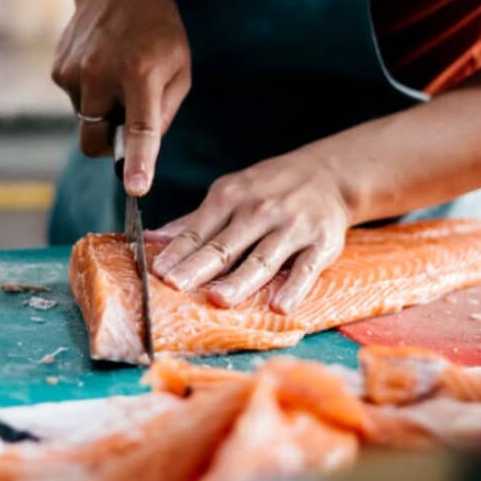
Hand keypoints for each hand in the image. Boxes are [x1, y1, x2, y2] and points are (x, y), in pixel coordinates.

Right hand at [51, 0, 190, 194]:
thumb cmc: (157, 28)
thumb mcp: (179, 67)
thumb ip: (164, 112)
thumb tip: (142, 148)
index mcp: (141, 74)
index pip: (140, 129)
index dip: (138, 163)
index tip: (135, 188)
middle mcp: (101, 74)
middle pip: (95, 142)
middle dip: (109, 143)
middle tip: (128, 115)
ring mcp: (74, 72)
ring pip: (86, 121)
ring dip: (102, 110)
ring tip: (117, 72)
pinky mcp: (57, 70)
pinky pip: (75, 102)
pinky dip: (90, 94)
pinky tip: (101, 63)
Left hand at [151, 151, 351, 312]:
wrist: (329, 174)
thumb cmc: (270, 188)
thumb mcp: (231, 192)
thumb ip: (194, 221)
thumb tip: (151, 239)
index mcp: (232, 196)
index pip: (199, 230)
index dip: (178, 251)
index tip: (158, 271)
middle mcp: (261, 210)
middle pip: (226, 246)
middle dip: (199, 266)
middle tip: (176, 286)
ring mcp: (293, 227)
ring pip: (262, 259)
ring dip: (240, 280)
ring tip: (218, 299)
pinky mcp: (322, 243)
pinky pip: (306, 268)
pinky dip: (294, 287)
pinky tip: (280, 306)